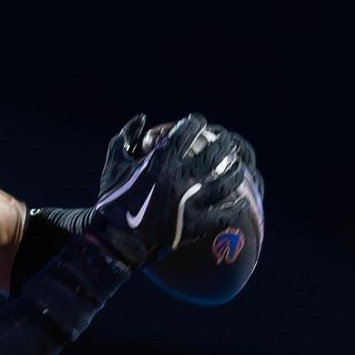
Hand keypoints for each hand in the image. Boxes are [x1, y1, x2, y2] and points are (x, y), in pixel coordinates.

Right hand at [90, 113, 251, 266]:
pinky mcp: (195, 224)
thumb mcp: (114, 162)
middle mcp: (178, 179)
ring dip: (235, 171)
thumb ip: (126, 136)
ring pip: (225, 181)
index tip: (200, 123)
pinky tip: (241, 199)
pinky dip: (236, 206)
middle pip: (213, 154)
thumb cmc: (112, 198)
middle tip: (227, 141)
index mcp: (160, 161)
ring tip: (238, 166)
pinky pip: (224, 214)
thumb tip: (142, 118)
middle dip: (224, 143)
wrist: (114, 237)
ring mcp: (189, 202)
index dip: (196, 123)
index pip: (187, 132)